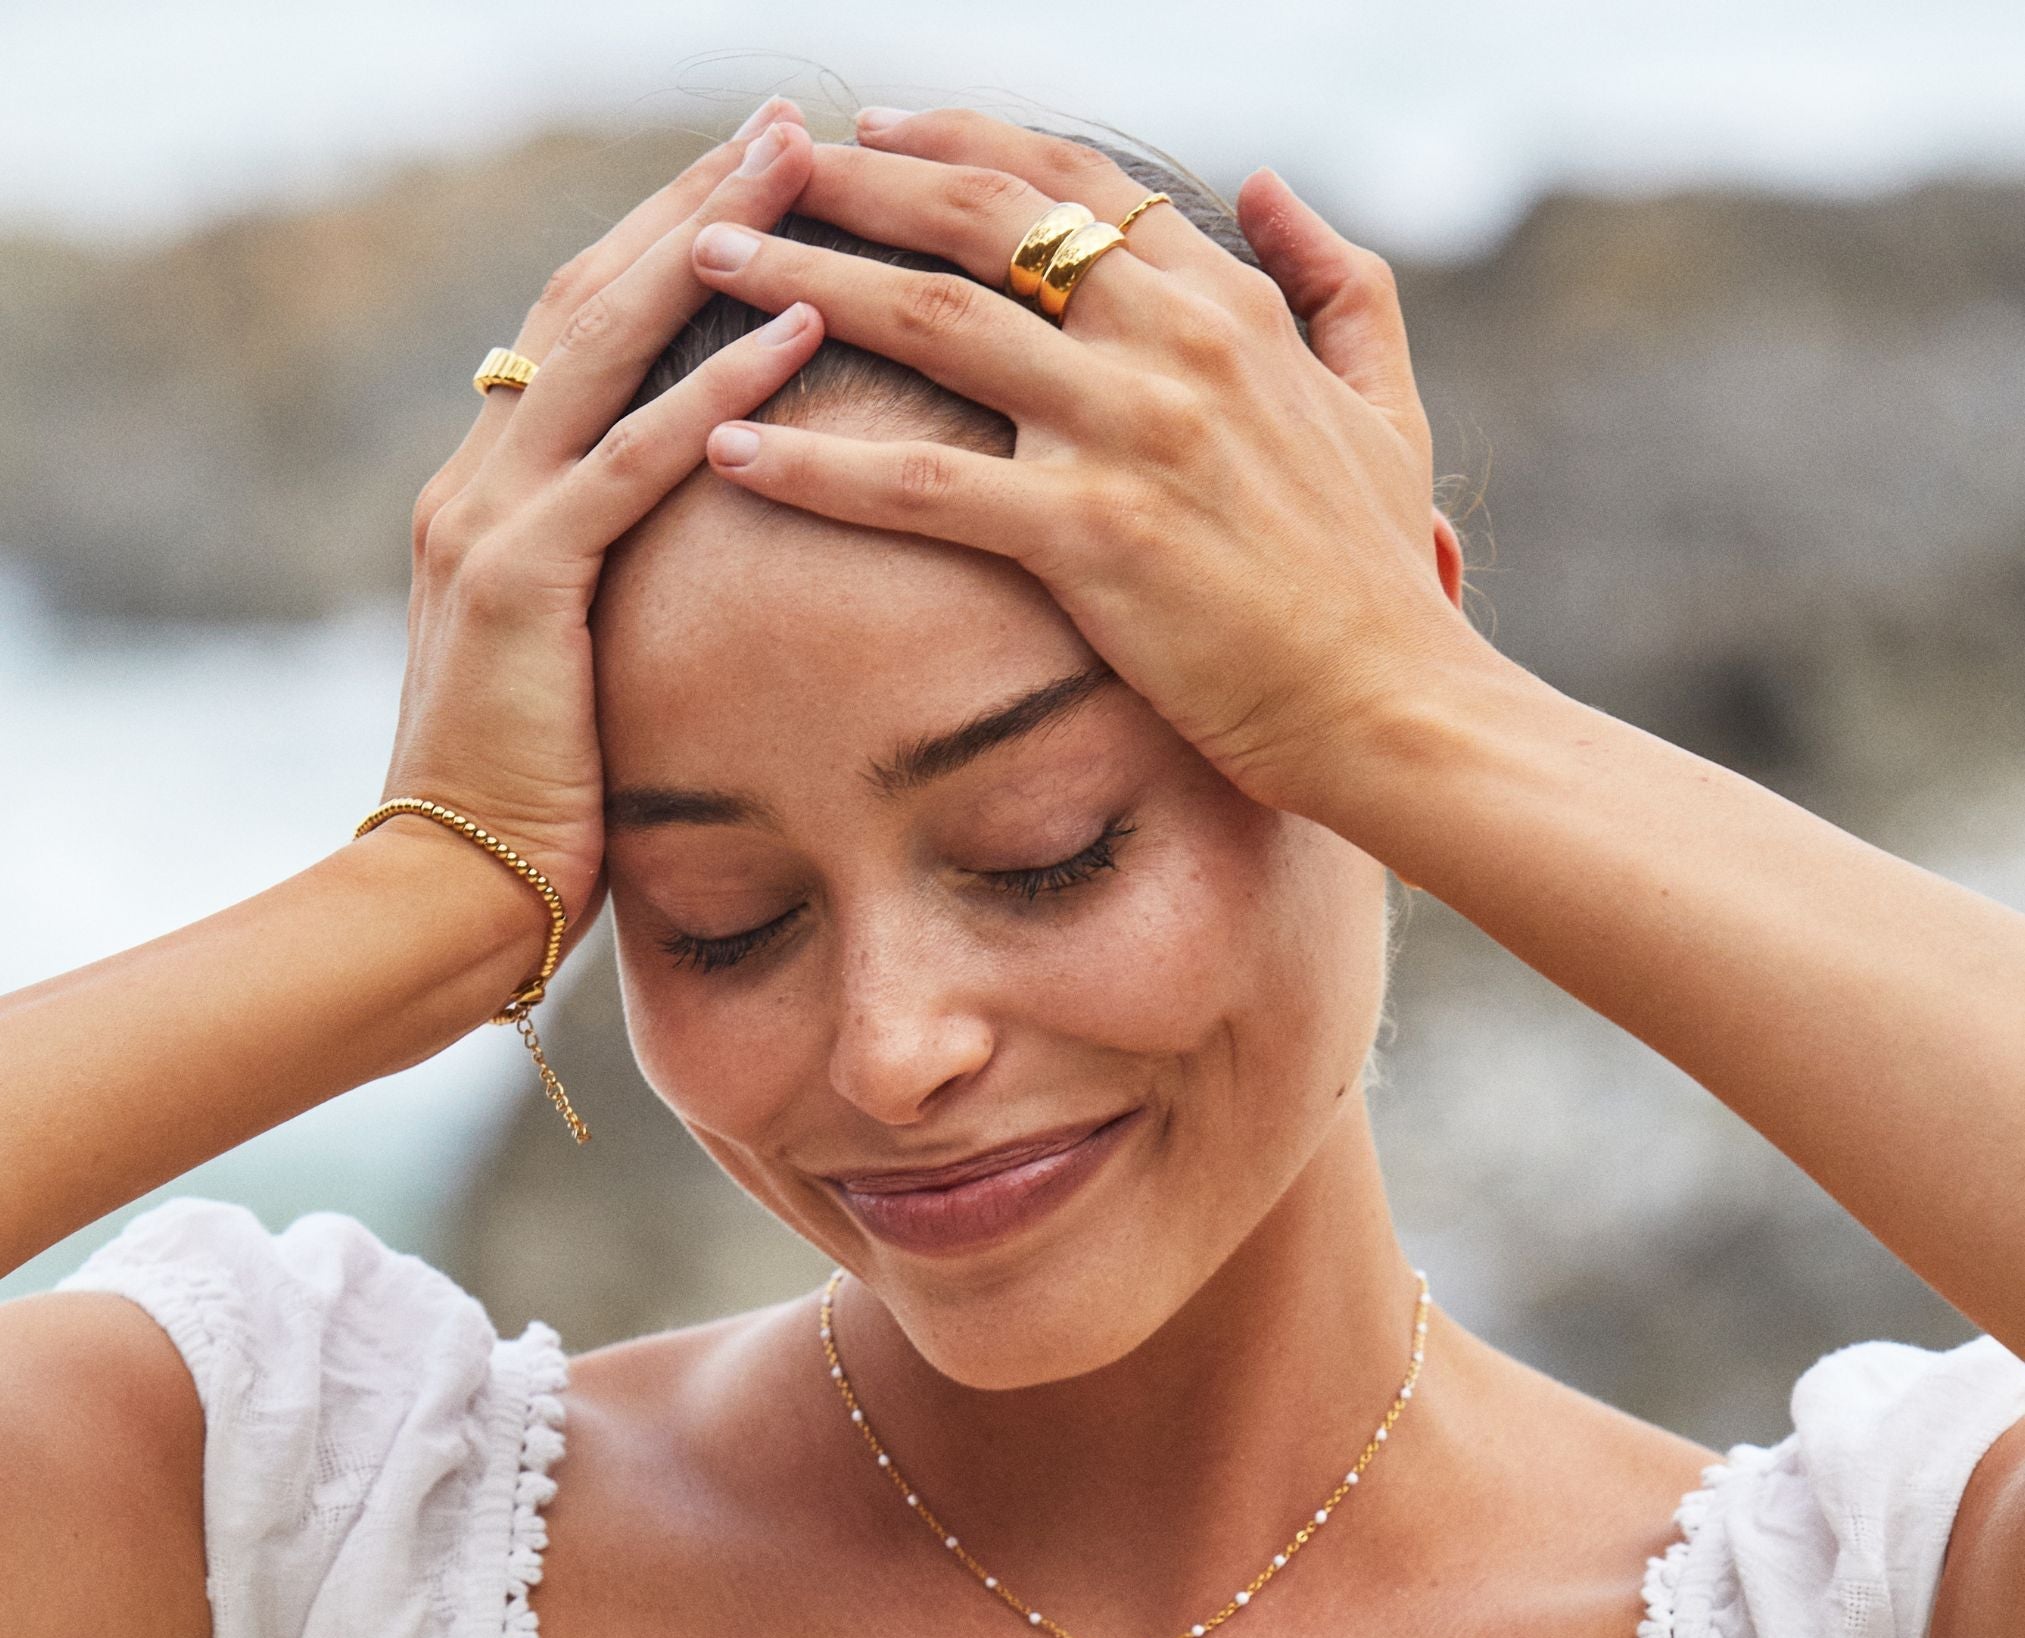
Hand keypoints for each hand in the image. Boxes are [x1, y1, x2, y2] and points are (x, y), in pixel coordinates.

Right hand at [382, 98, 825, 955]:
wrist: (447, 896)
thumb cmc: (537, 800)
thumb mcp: (578, 666)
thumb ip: (612, 585)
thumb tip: (698, 555)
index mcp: (494, 494)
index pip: (586, 334)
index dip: (671, 244)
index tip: (761, 181)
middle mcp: (479, 481)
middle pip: (594, 300)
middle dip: (696, 203)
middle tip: (793, 124)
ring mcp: (488, 524)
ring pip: (604, 347)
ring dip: (711, 248)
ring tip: (803, 170)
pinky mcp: (517, 585)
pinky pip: (628, 467)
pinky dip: (712, 394)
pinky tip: (795, 331)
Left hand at [687, 107, 1480, 825]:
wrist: (1395, 708)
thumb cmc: (1380, 575)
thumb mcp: (1389, 401)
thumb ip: (1339, 282)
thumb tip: (1271, 186)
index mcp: (1229, 305)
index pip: (1071, 183)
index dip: (961, 141)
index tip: (875, 128)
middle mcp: (1173, 343)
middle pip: (982, 220)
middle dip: (853, 180)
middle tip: (750, 166)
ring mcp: (1129, 433)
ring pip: (934, 326)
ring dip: (804, 281)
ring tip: (704, 265)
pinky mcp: (1091, 536)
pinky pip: (922, 485)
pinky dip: (818, 465)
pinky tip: (731, 449)